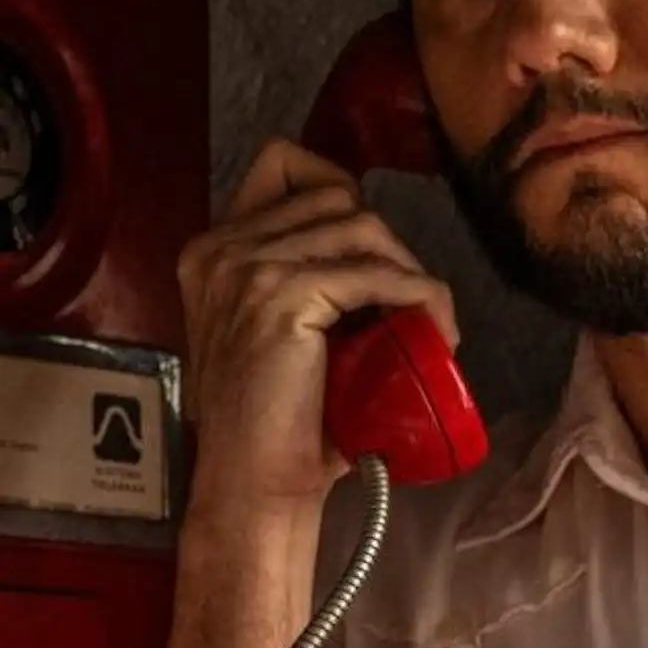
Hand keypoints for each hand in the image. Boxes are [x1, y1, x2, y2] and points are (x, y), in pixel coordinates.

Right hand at [176, 140, 459, 518]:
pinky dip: (421, 297)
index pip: (282, 162)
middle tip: (409, 300)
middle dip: (386, 242)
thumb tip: (379, 254)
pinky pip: (376, 275)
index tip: (372, 246)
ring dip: (409, 270)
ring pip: (362, 225)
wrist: (254, 485)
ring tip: (427, 321)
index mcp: (211, 250)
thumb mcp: (277, 330)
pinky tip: (436, 331)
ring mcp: (247, 268)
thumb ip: (300, 279)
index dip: (340, 189)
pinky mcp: (282, 297)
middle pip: (334, 192)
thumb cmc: (277, 423)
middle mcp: (220, 248)